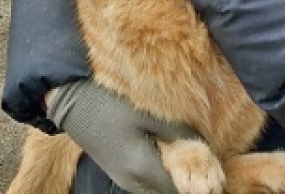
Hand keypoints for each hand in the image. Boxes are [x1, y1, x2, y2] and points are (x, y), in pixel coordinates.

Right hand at [48, 79, 196, 193]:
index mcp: (142, 169)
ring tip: (189, 156)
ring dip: (173, 178)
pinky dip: (161, 174)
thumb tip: (203, 148)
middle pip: (169, 192)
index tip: (214, 170)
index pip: (180, 190)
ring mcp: (124, 179)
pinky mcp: (119, 172)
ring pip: (158, 189)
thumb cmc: (109, 102)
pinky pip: (148, 182)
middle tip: (205, 161)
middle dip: (188, 182)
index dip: (200, 182)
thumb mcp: (147, 112)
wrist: (69, 100)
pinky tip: (168, 153)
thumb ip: (178, 132)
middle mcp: (133, 182)